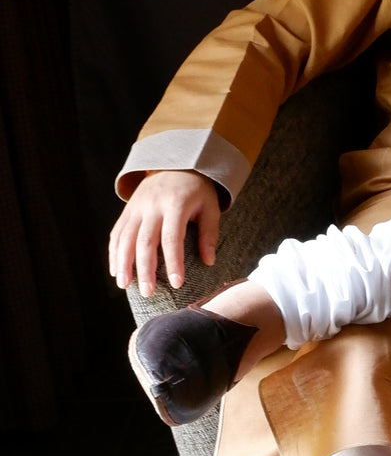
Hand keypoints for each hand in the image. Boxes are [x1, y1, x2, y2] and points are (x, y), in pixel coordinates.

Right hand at [108, 170, 220, 296]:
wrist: (176, 163)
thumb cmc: (198, 191)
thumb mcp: (210, 207)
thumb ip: (209, 234)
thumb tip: (209, 261)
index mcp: (175, 204)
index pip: (172, 238)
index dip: (173, 262)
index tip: (176, 283)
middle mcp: (152, 206)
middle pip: (144, 241)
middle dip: (145, 269)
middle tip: (148, 292)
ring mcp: (136, 207)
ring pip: (125, 238)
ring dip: (123, 264)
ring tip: (125, 286)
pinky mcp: (127, 210)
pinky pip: (117, 233)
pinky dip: (114, 252)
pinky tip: (116, 271)